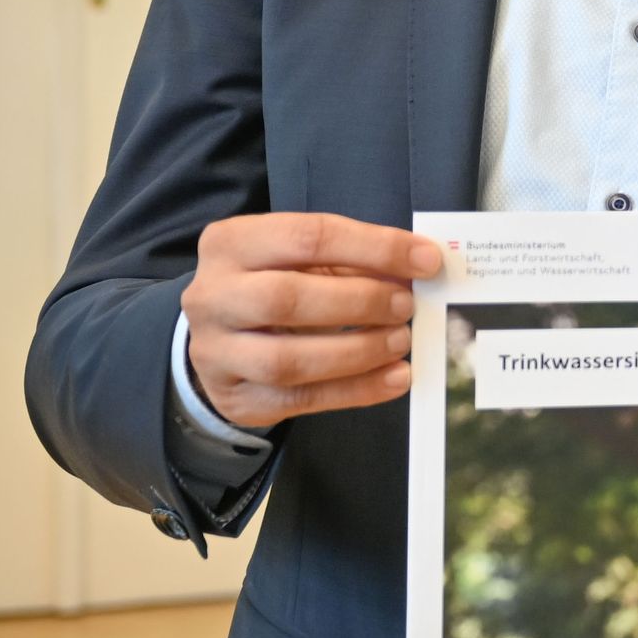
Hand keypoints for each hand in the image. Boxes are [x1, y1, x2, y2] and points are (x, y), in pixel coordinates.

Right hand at [181, 213, 447, 430]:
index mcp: (230, 244)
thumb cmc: (276, 283)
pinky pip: (299, 400)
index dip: (375, 247)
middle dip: (359, 303)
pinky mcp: (234, 398)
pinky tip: (394, 378)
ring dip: (357, 352)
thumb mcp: (304, 259)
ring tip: (400, 341)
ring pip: (286, 360)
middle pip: (285, 300)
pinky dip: (356, 391)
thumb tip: (418, 267)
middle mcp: (211, 296)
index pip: (309, 237)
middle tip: (405, 307)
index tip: (426, 261)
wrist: (220, 336)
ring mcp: (214, 352)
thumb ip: (353, 260)